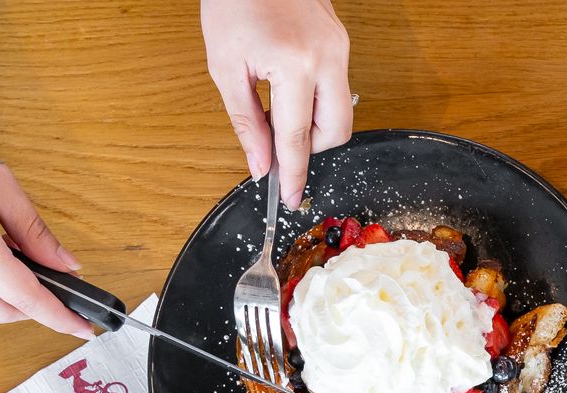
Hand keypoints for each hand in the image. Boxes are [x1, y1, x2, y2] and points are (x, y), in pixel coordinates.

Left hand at [202, 0, 352, 207]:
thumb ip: (246, 120)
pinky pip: (336, 86)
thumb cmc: (234, 0)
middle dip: (311, 148)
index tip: (291, 198)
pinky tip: (288, 89)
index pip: (298, 137)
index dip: (293, 173)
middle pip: (335, 130)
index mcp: (294, 64)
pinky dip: (315, 100)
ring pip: (340, 111)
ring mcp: (339, 48)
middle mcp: (327, 58)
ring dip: (313, 124)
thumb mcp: (226, 66)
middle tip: (280, 147)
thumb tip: (259, 162)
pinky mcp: (341, 42)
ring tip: (280, 111)